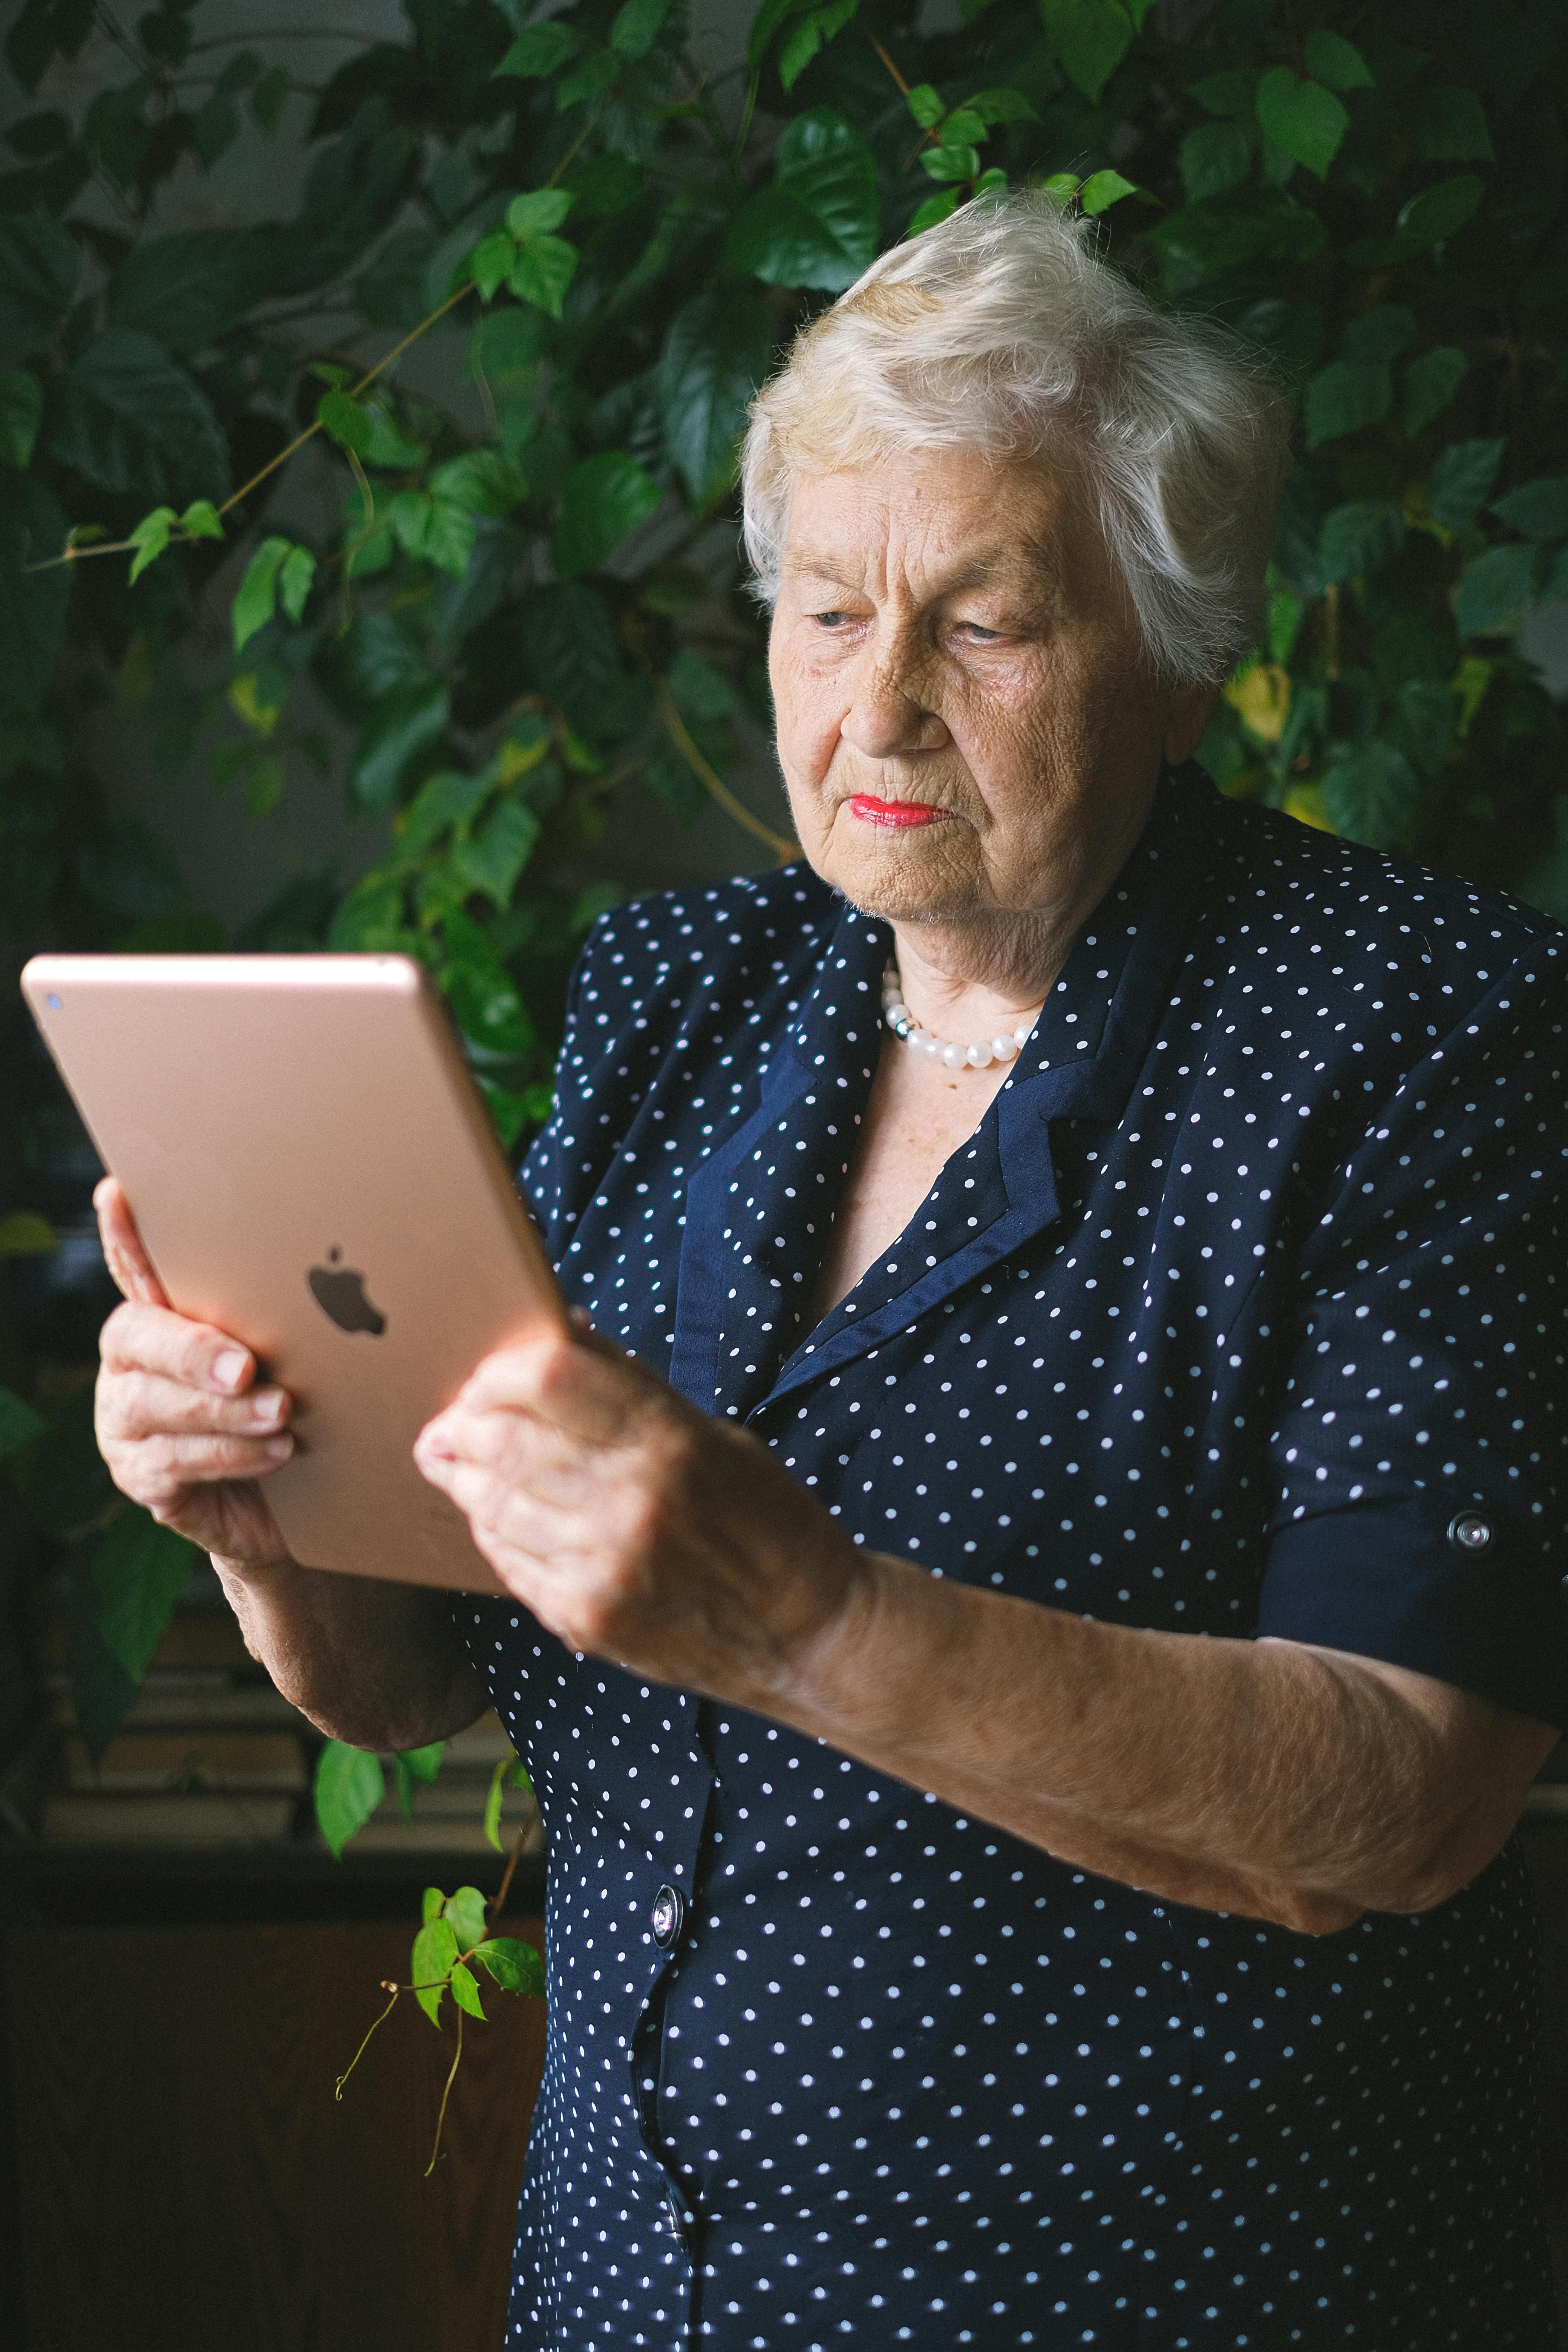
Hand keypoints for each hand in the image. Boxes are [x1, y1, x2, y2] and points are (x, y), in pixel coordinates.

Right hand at [93, 1177, 297, 1569]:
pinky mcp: (141, 1476)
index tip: (118, 1193)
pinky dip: (229, 1455)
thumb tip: (338, 1273)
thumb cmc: (298, 1407)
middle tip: (248, 1368)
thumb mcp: (297, 1355)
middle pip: (136, 1336)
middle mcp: (132, 1362)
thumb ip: (289, 1318)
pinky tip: (276, 1451)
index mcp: (165, 1317)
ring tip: (283, 1413)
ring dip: (224, 1411)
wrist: (294, 1500)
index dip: (124, 1234)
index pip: (136, 1266)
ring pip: (153, 1404)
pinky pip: (173, 1463)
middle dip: (193, 1351)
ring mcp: (126, 1420)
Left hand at [412, 1316, 861, 1706]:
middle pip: (502, 1440)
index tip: (487, 1376)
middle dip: (464, 1425)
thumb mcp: (715, 1434)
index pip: (546, 1380)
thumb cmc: (768, 1519)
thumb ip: (629, 1387)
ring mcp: (603, 1568)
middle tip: (453, 1421)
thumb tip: (559, 1333)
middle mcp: (631, 1503)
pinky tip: (499, 1516)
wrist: (809, 1633)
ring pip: (492, 1504)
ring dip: (467, 1478)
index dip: (498, 1372)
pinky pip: (507, 1563)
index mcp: (669, 1440)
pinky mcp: (586, 1620)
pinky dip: (493, 1532)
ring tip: (460, 1462)